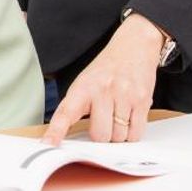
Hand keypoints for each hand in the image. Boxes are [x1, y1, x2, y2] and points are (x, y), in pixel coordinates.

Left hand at [43, 13, 163, 145]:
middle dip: (102, 134)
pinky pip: (136, 134)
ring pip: (119, 137)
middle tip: (104, 118)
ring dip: (118, 133)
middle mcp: (102, 89)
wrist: (134, 45)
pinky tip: (129, 116)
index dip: (56, 131)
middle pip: (100, 135)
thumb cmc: (107, 69)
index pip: (66, 112)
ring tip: (118, 113)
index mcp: (83, 86)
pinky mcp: (142, 100)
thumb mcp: (85, 81)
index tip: (49, 144)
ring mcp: (123, 95)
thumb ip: (77, 108)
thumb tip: (66, 138)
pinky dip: (132, 132)